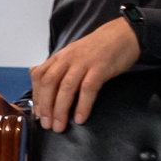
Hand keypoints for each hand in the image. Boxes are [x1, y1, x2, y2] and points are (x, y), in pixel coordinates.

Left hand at [29, 17, 139, 132]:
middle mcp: (68, 59)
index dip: (37, 97)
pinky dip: (83, 105)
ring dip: (61, 109)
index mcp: (60, 57)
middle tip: (47, 125)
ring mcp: (84, 63)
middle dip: (46, 106)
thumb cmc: (97, 48)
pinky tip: (80, 118)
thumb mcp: (73, 54)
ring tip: (60, 126)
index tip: (39, 114)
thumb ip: (57, 67)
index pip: (40, 76)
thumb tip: (36, 76)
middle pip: (49, 83)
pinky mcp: (100, 68)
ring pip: (66, 88)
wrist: (123, 34)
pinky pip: (88, 88)